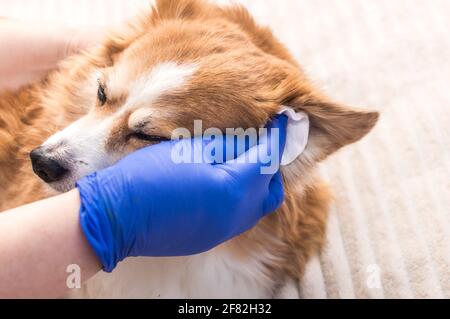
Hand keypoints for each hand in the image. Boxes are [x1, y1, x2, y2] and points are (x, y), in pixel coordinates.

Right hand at [76, 115, 287, 271]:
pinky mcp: (209, 238)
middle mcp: (236, 217)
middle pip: (271, 187)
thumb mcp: (190, 151)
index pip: (269, 157)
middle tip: (262, 140)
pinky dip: (239, 197)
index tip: (287, 118)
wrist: (114, 217)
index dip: (280, 136)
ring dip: (256, 181)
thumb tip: (250, 142)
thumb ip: (227, 146)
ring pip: (256, 205)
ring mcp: (223, 232)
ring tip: (242, 159)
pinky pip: (237, 216)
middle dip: (271, 162)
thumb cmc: (147, 175)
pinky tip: (221, 181)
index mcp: (234, 190)